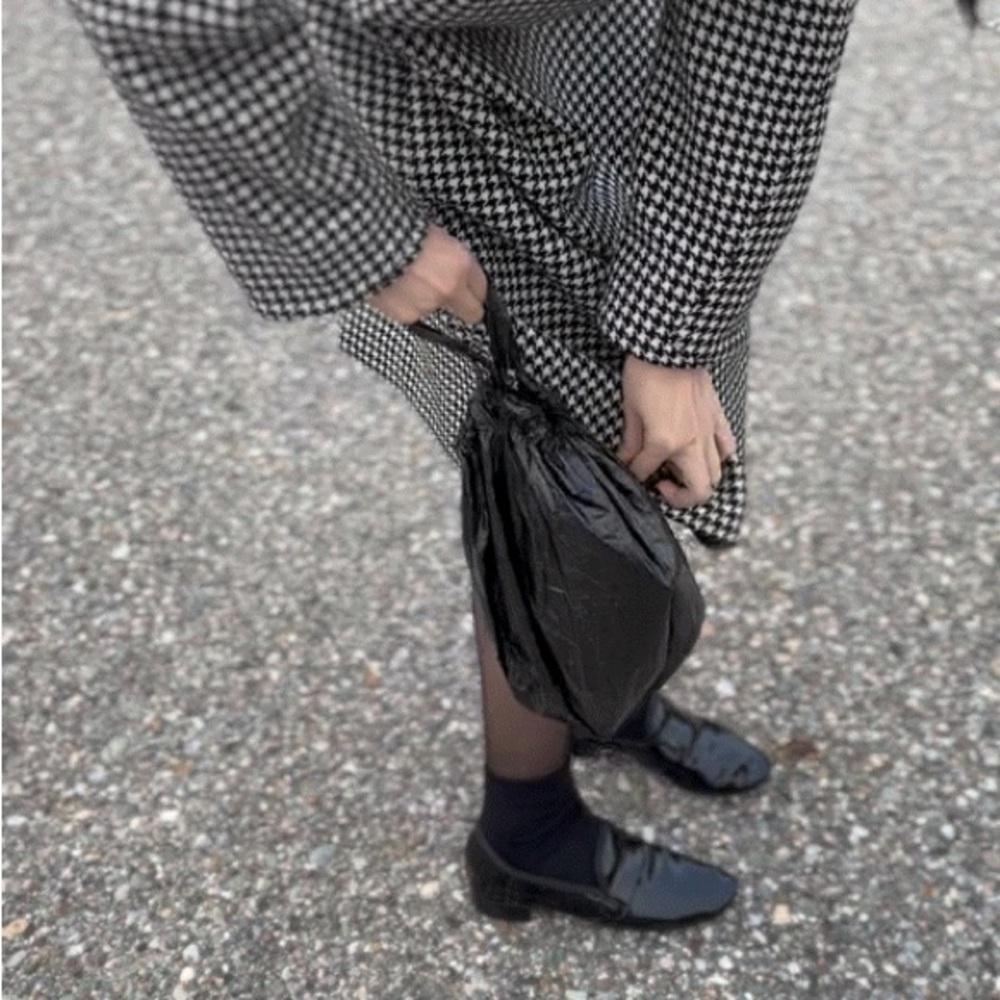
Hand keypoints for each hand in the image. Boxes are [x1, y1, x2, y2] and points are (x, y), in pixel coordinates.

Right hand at [368, 224, 487, 325]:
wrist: (359, 241)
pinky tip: (391, 286)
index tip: (471, 287)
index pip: (481, 286)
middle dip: (466, 306)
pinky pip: (412, 312)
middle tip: (454, 296)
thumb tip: (447, 263)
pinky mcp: (404, 317)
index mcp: (459, 263)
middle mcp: (447, 290)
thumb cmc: (392, 225)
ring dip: (426, 299)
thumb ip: (446, 253)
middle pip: (472, 312)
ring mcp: (425, 307)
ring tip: (405, 279)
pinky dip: (404, 302)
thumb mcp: (430, 232)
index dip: (475, 286)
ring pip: (436, 310)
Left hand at [618, 356, 736, 507]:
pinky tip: (704, 454)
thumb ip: (631, 443)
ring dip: (699, 481)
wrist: (670, 343)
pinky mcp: (717, 417)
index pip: (646, 472)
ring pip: (717, 475)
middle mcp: (693, 443)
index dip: (633, 475)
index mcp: (665, 442)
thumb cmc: (645, 373)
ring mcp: (709, 432)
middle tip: (661, 486)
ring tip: (679, 471)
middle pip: (699, 490)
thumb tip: (626, 461)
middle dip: (680, 498)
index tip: (626, 470)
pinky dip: (719, 458)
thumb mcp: (630, 410)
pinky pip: (727, 447)